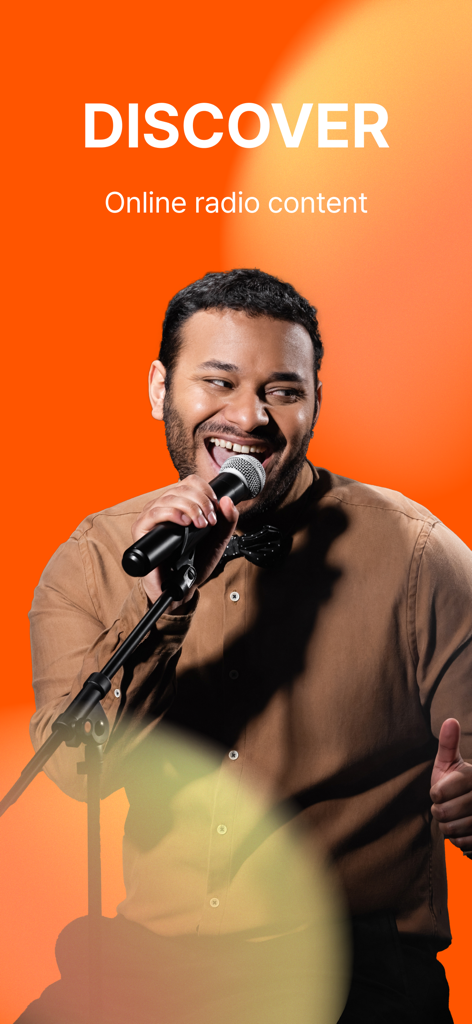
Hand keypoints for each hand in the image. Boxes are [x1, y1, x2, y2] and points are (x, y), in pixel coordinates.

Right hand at [131, 475, 238, 605]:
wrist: (181, 587)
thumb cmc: (194, 562)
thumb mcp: (217, 540)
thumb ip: (227, 521)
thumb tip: (227, 500)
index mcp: (179, 505)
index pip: (190, 482)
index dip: (205, 491)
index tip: (215, 509)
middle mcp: (163, 507)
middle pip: (181, 488)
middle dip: (201, 502)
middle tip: (210, 521)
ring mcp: (151, 517)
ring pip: (169, 497)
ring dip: (190, 508)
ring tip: (200, 525)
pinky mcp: (141, 529)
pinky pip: (154, 512)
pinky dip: (172, 513)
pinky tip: (184, 523)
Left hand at [430, 718, 471, 855]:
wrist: (471, 808)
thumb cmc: (456, 783)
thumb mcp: (451, 762)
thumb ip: (448, 744)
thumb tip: (450, 720)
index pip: (442, 791)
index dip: (437, 793)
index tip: (439, 792)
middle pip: (445, 813)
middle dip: (439, 812)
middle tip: (444, 808)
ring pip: (454, 831)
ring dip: (448, 828)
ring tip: (454, 819)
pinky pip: (465, 845)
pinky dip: (459, 842)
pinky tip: (463, 831)